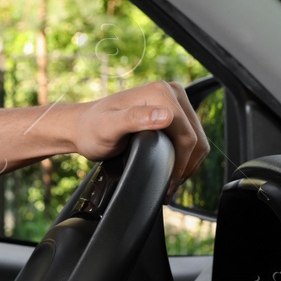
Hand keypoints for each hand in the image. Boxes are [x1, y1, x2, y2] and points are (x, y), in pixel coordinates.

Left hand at [70, 80, 208, 200]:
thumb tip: (166, 116)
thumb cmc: (92, 129)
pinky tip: (172, 169)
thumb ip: (134, 119)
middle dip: (187, 165)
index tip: (168, 183)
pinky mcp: (172, 111)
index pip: (187, 134)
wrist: (83, 127)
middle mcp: (171, 92)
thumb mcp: (109, 127)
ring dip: (189, 163)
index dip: (182, 163)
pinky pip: (189, 136)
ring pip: (196, 138)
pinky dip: (185, 156)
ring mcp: (173, 101)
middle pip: (196, 136)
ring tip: (171, 182)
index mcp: (161, 92)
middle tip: (170, 188)